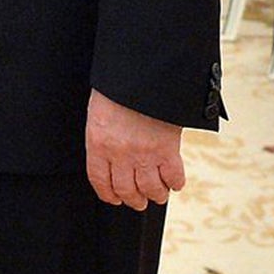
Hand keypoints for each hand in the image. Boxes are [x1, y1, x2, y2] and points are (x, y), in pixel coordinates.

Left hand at [85, 89, 183, 209]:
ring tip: (158, 195)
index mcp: (98, 142)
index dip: (108, 194)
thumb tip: (109, 151)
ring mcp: (144, 153)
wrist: (141, 72)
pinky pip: (173, 177)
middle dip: (134, 200)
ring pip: (150, 189)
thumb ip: (104, 134)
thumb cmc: (117, 86)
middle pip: (126, 190)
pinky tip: (175, 182)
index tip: (114, 199)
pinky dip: (175, 183)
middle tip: (139, 201)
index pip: (99, 180)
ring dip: (155, 195)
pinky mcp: (167, 149)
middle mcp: (119, 153)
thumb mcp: (99, 110)